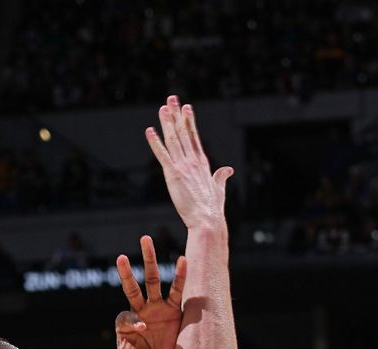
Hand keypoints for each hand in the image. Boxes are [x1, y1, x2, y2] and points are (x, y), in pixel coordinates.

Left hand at [90, 236, 185, 348]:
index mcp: (126, 323)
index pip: (126, 317)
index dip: (134, 321)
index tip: (143, 329)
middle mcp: (141, 310)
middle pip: (132, 287)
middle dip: (126, 272)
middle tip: (120, 257)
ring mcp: (157, 308)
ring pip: (153, 280)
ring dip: (149, 261)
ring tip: (145, 240)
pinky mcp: (174, 310)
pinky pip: (177, 290)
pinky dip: (179, 275)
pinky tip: (183, 259)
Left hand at [146, 95, 232, 228]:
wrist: (208, 220)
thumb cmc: (212, 209)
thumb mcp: (219, 189)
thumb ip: (221, 177)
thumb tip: (228, 169)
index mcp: (202, 163)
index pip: (194, 137)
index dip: (189, 121)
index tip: (186, 107)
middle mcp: (193, 161)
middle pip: (183, 133)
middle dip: (177, 114)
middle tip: (172, 98)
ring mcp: (183, 166)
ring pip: (173, 139)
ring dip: (167, 122)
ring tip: (163, 107)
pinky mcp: (173, 174)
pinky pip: (162, 155)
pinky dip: (155, 142)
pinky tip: (150, 131)